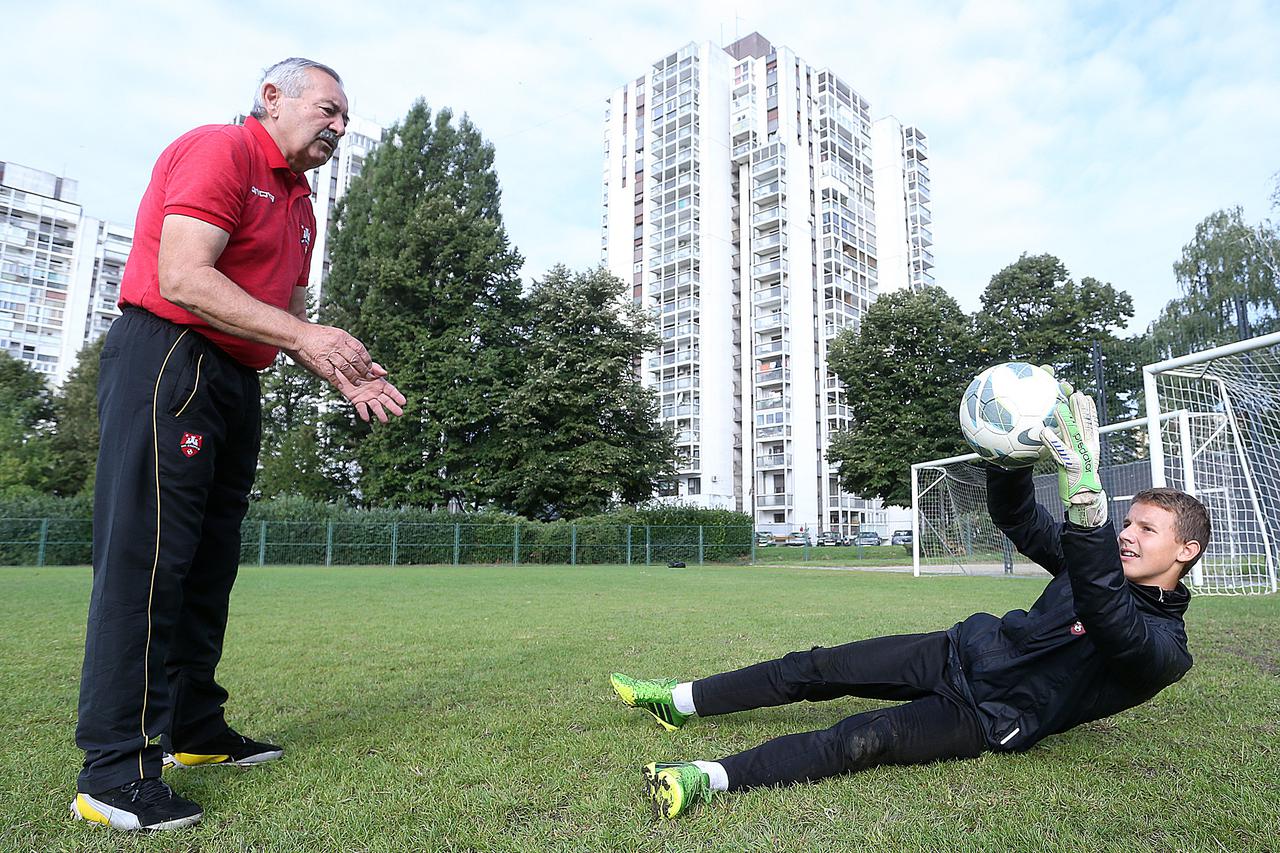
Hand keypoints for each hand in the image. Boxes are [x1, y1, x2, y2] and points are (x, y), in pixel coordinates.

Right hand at [292, 324, 375, 384]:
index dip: (367, 359)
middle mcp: (337, 343)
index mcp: (343, 336)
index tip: (370, 367)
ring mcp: (328, 352)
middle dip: (363, 370)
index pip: (360, 349)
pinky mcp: (319, 359)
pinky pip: (330, 372)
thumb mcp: (336, 334)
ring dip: (352, 376)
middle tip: (368, 377)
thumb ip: (348, 344)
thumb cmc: (319, 335)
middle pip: (354, 359)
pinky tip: (340, 385)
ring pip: (345, 366)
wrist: (300, 334)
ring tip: (357, 382)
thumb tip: (361, 355)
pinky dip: (336, 380)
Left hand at [333, 364, 405, 423]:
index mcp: (380, 383)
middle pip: (386, 401)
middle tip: (399, 413)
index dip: (397, 396)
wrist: (342, 369)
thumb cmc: (356, 365)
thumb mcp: (367, 365)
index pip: (391, 391)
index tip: (403, 402)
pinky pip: (361, 408)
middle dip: (393, 407)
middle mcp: (375, 392)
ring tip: (385, 420)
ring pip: (375, 406)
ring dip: (380, 413)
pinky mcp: (357, 401)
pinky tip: (367, 418)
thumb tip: (385, 373)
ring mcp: (367, 397)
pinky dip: (364, 413)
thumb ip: (376, 368)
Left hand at [1040, 390, 1107, 526]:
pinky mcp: (1070, 465)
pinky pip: (1059, 450)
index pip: (1092, 424)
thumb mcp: (1077, 457)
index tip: (1085, 396)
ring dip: (1067, 420)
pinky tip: (1043, 431)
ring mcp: (1080, 456)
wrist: (1084, 498)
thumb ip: (1072, 444)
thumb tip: (1062, 432)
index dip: (1089, 410)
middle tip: (1075, 393)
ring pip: (1073, 434)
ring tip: (1060, 407)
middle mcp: (1088, 449)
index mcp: (1091, 446)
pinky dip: (1052, 440)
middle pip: (1085, 425)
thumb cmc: (1078, 477)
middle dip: (1082, 409)